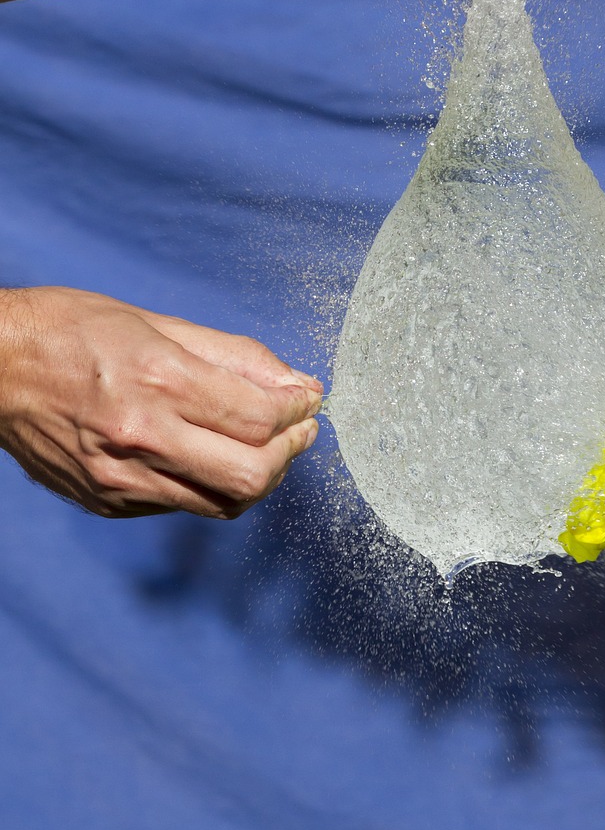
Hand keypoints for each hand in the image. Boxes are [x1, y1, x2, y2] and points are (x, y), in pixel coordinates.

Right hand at [0, 287, 321, 517]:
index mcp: (157, 381)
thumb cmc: (70, 330)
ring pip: (223, 502)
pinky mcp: (108, 503)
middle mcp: (141, 437)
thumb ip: (234, 357)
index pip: (260, 417)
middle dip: (292, 453)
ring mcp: (121, 479)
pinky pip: (183, 506)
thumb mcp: (157, 323)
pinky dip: (211, 484)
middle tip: (300, 431)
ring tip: (264, 446)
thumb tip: (297, 383)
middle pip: (252, 475)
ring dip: (260, 476)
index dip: (300, 412)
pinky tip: (209, 456)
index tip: (309, 401)